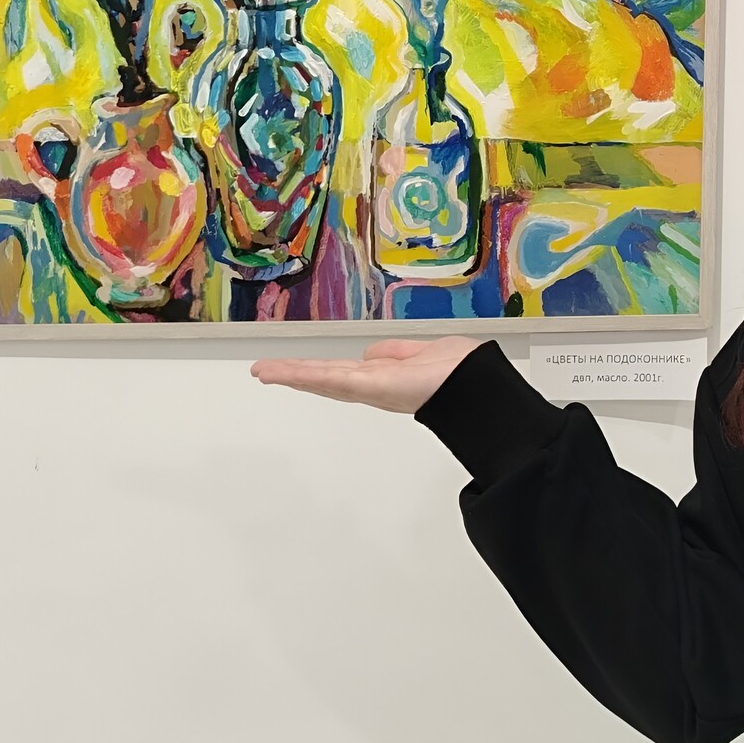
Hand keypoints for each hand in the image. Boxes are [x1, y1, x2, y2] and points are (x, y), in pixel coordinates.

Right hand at [250, 337, 483, 414]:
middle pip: (325, 378)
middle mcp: (373, 387)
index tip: (291, 368)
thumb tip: (371, 353)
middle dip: (295, 374)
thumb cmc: (463, 371)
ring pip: (322, 379)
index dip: (315, 370)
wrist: (480, 387)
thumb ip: (397, 353)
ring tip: (263, 371)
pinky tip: (283, 373)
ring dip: (291, 374)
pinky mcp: (370, 387)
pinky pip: (333, 379)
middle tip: (264, 371)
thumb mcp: (423, 354)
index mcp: (385, 378)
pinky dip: (304, 375)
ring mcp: (370, 389)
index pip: (342, 373)